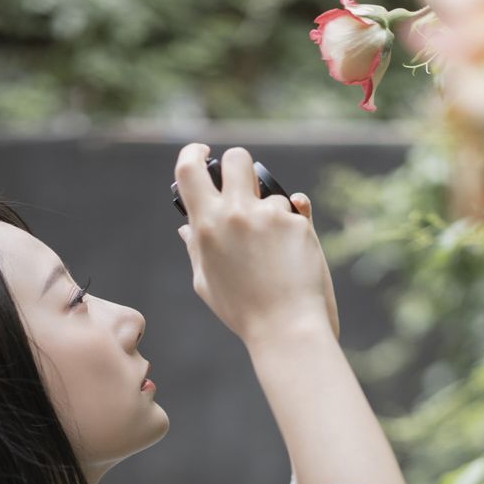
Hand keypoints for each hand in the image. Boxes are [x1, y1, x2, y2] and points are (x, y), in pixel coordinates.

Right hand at [175, 144, 334, 346]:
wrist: (286, 329)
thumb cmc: (243, 312)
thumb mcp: (207, 283)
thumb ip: (195, 248)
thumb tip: (185, 227)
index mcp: (206, 226)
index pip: (189, 169)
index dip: (193, 153)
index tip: (203, 153)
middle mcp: (236, 213)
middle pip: (237, 159)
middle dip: (240, 168)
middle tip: (243, 189)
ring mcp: (269, 216)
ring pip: (270, 191)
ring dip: (270, 210)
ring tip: (273, 251)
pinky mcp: (298, 223)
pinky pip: (296, 209)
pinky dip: (293, 227)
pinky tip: (293, 255)